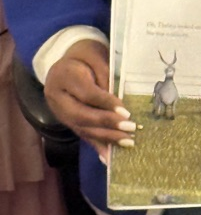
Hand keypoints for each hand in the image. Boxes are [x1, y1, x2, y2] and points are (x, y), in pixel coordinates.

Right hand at [44, 39, 135, 161]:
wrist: (63, 63)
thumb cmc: (85, 57)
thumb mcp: (96, 56)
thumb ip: (106, 74)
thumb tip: (119, 98)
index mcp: (64, 76)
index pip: (87, 93)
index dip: (106, 103)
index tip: (125, 111)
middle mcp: (57, 97)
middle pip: (81, 115)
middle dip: (107, 124)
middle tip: (130, 128)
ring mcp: (59, 112)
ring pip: (81, 128)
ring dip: (105, 138)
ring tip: (127, 142)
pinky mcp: (65, 121)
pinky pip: (81, 134)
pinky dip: (96, 146)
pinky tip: (108, 158)